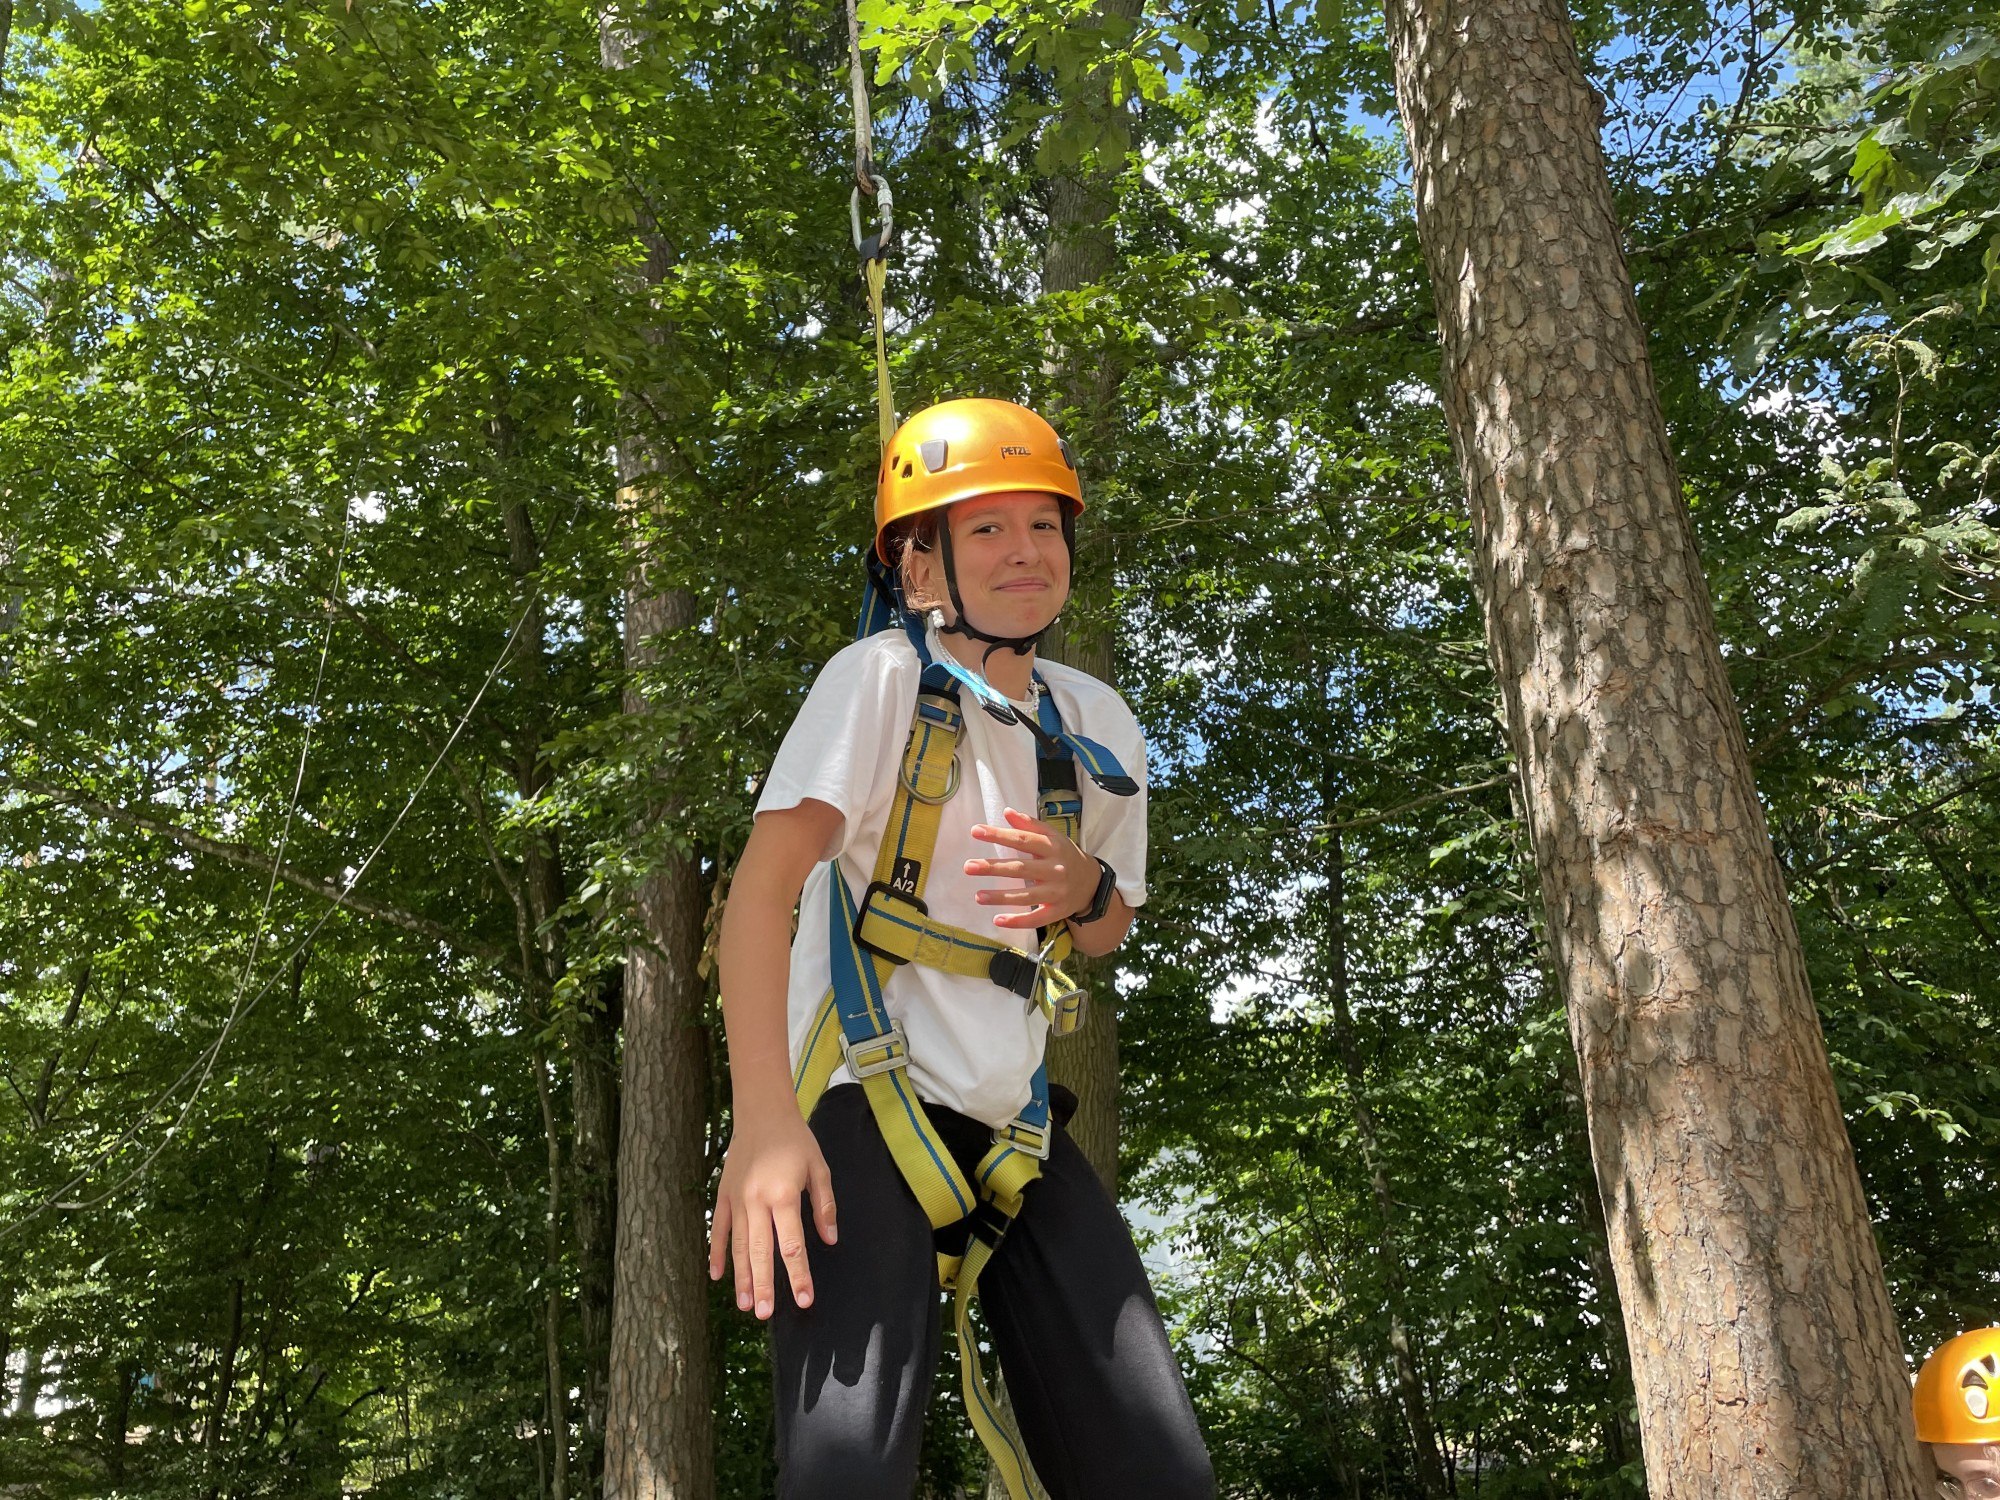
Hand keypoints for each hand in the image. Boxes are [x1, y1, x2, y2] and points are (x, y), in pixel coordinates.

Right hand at [709, 1109, 836, 1319]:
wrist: (762, 1112)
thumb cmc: (795, 1140)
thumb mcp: (819, 1167)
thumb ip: (824, 1205)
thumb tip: (830, 1239)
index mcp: (783, 1194)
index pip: (792, 1244)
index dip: (799, 1275)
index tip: (804, 1300)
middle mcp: (757, 1200)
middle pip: (761, 1251)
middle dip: (763, 1285)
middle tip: (764, 1315)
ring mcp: (736, 1199)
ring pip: (739, 1246)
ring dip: (741, 1277)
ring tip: (744, 1305)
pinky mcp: (724, 1195)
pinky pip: (720, 1230)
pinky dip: (717, 1254)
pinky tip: (717, 1276)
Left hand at [964, 806, 1099, 930]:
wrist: (1092, 883)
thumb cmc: (1065, 856)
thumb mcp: (1053, 837)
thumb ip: (1030, 825)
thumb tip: (1007, 812)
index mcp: (1052, 847)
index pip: (1023, 840)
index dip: (999, 835)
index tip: (976, 832)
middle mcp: (1055, 869)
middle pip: (1021, 868)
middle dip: (993, 868)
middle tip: (969, 867)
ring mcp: (1057, 893)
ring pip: (1026, 896)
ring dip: (1000, 897)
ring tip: (977, 896)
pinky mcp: (1057, 912)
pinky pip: (1035, 919)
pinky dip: (1017, 921)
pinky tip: (997, 920)